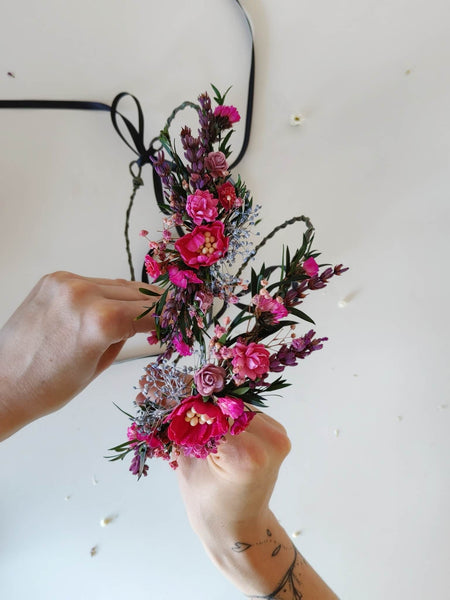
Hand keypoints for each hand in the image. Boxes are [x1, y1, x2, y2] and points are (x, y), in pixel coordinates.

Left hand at [0, 271, 158, 439]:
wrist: (3, 383)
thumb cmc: (51, 387)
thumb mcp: (100, 364)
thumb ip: (125, 335)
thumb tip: (142, 319)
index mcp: (100, 321)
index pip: (149, 312)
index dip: (168, 316)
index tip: (180, 317)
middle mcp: (84, 294)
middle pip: (135, 294)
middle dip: (154, 304)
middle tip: (169, 310)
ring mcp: (66, 283)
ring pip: (115, 285)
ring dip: (130, 297)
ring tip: (143, 309)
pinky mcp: (53, 280)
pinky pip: (92, 282)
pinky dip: (105, 293)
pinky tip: (112, 305)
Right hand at [176, 413, 291, 593]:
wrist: (238, 525)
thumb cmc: (208, 504)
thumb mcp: (187, 464)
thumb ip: (185, 427)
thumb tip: (175, 396)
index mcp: (248, 456)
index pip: (214, 414)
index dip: (193, 413)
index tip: (179, 416)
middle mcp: (271, 442)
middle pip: (228, 406)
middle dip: (206, 410)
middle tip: (188, 421)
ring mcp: (278, 436)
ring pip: (239, 405)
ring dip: (219, 412)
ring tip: (204, 431)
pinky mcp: (278, 432)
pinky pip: (249, 412)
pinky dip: (231, 418)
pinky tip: (222, 434)